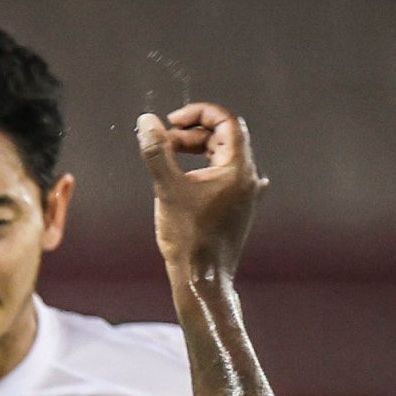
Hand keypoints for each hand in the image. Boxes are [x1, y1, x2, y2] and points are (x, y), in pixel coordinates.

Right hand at [137, 101, 264, 282]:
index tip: (173, 121)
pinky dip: (204, 169)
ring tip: (169, 161)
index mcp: (238, 169)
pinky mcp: (239, 209)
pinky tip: (188, 178)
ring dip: (197, 151)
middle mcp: (249, 179)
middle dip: (193, 133)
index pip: (226, 121)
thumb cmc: (188, 239)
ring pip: (223, 157)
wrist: (203, 282)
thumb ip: (157, 151)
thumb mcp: (167, 189)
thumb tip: (147, 120)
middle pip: (224, 137)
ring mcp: (247, 195)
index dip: (199, 113)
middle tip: (165, 142)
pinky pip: (224, 176)